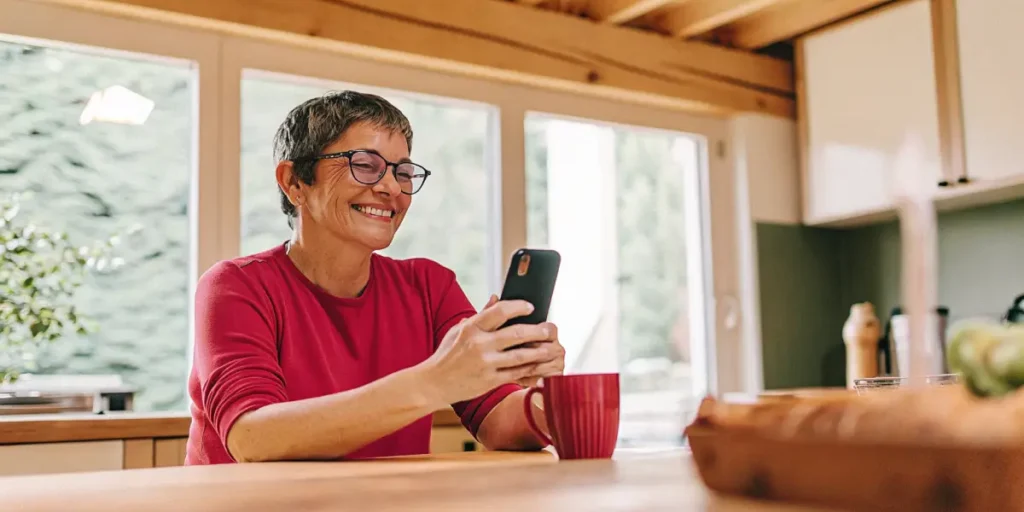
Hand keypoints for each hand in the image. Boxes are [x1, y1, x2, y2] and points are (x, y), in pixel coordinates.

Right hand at [420, 295, 564, 405]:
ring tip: (552, 348)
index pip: (499, 311)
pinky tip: (540, 366)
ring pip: (521, 356)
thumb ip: (480, 315)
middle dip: (537, 331)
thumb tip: (496, 297)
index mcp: (471, 328)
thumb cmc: (447, 354)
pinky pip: (516, 374)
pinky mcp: (490, 380)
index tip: (530, 307)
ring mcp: (486, 364)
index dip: (518, 306)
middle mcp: (479, 345)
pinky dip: (530, 370)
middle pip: (516, 334)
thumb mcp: (459, 330)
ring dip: (540, 351)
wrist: (433, 384)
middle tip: (549, 329)